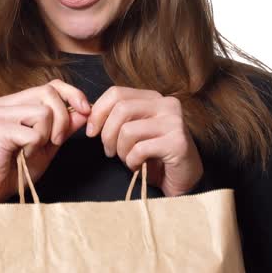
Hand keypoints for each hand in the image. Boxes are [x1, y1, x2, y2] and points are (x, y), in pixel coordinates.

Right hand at [0, 79, 91, 203]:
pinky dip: (34, 147)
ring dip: (46, 136)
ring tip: (32, 149)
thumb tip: (84, 111)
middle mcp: (7, 103)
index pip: (51, 85)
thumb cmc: (15, 169)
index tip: (86, 111)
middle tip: (55, 141)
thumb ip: (64, 128)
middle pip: (49, 93)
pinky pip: (33, 133)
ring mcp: (1, 114)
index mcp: (18, 103)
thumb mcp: (47, 146)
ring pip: (43, 112)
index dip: (72, 94)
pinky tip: (22, 155)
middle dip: (62, 119)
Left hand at [85, 86, 204, 196]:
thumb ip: (117, 118)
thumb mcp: (133, 132)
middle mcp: (167, 105)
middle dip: (107, 134)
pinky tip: (139, 167)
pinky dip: (132, 161)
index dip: (98, 112)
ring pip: (128, 130)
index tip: (91, 132)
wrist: (183, 180)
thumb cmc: (154, 156)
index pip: (117, 93)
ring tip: (127, 160)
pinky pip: (140, 149)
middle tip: (109, 151)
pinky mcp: (178, 143)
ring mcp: (174, 122)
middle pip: (121, 109)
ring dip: (121, 151)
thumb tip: (88, 113)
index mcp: (154, 98)